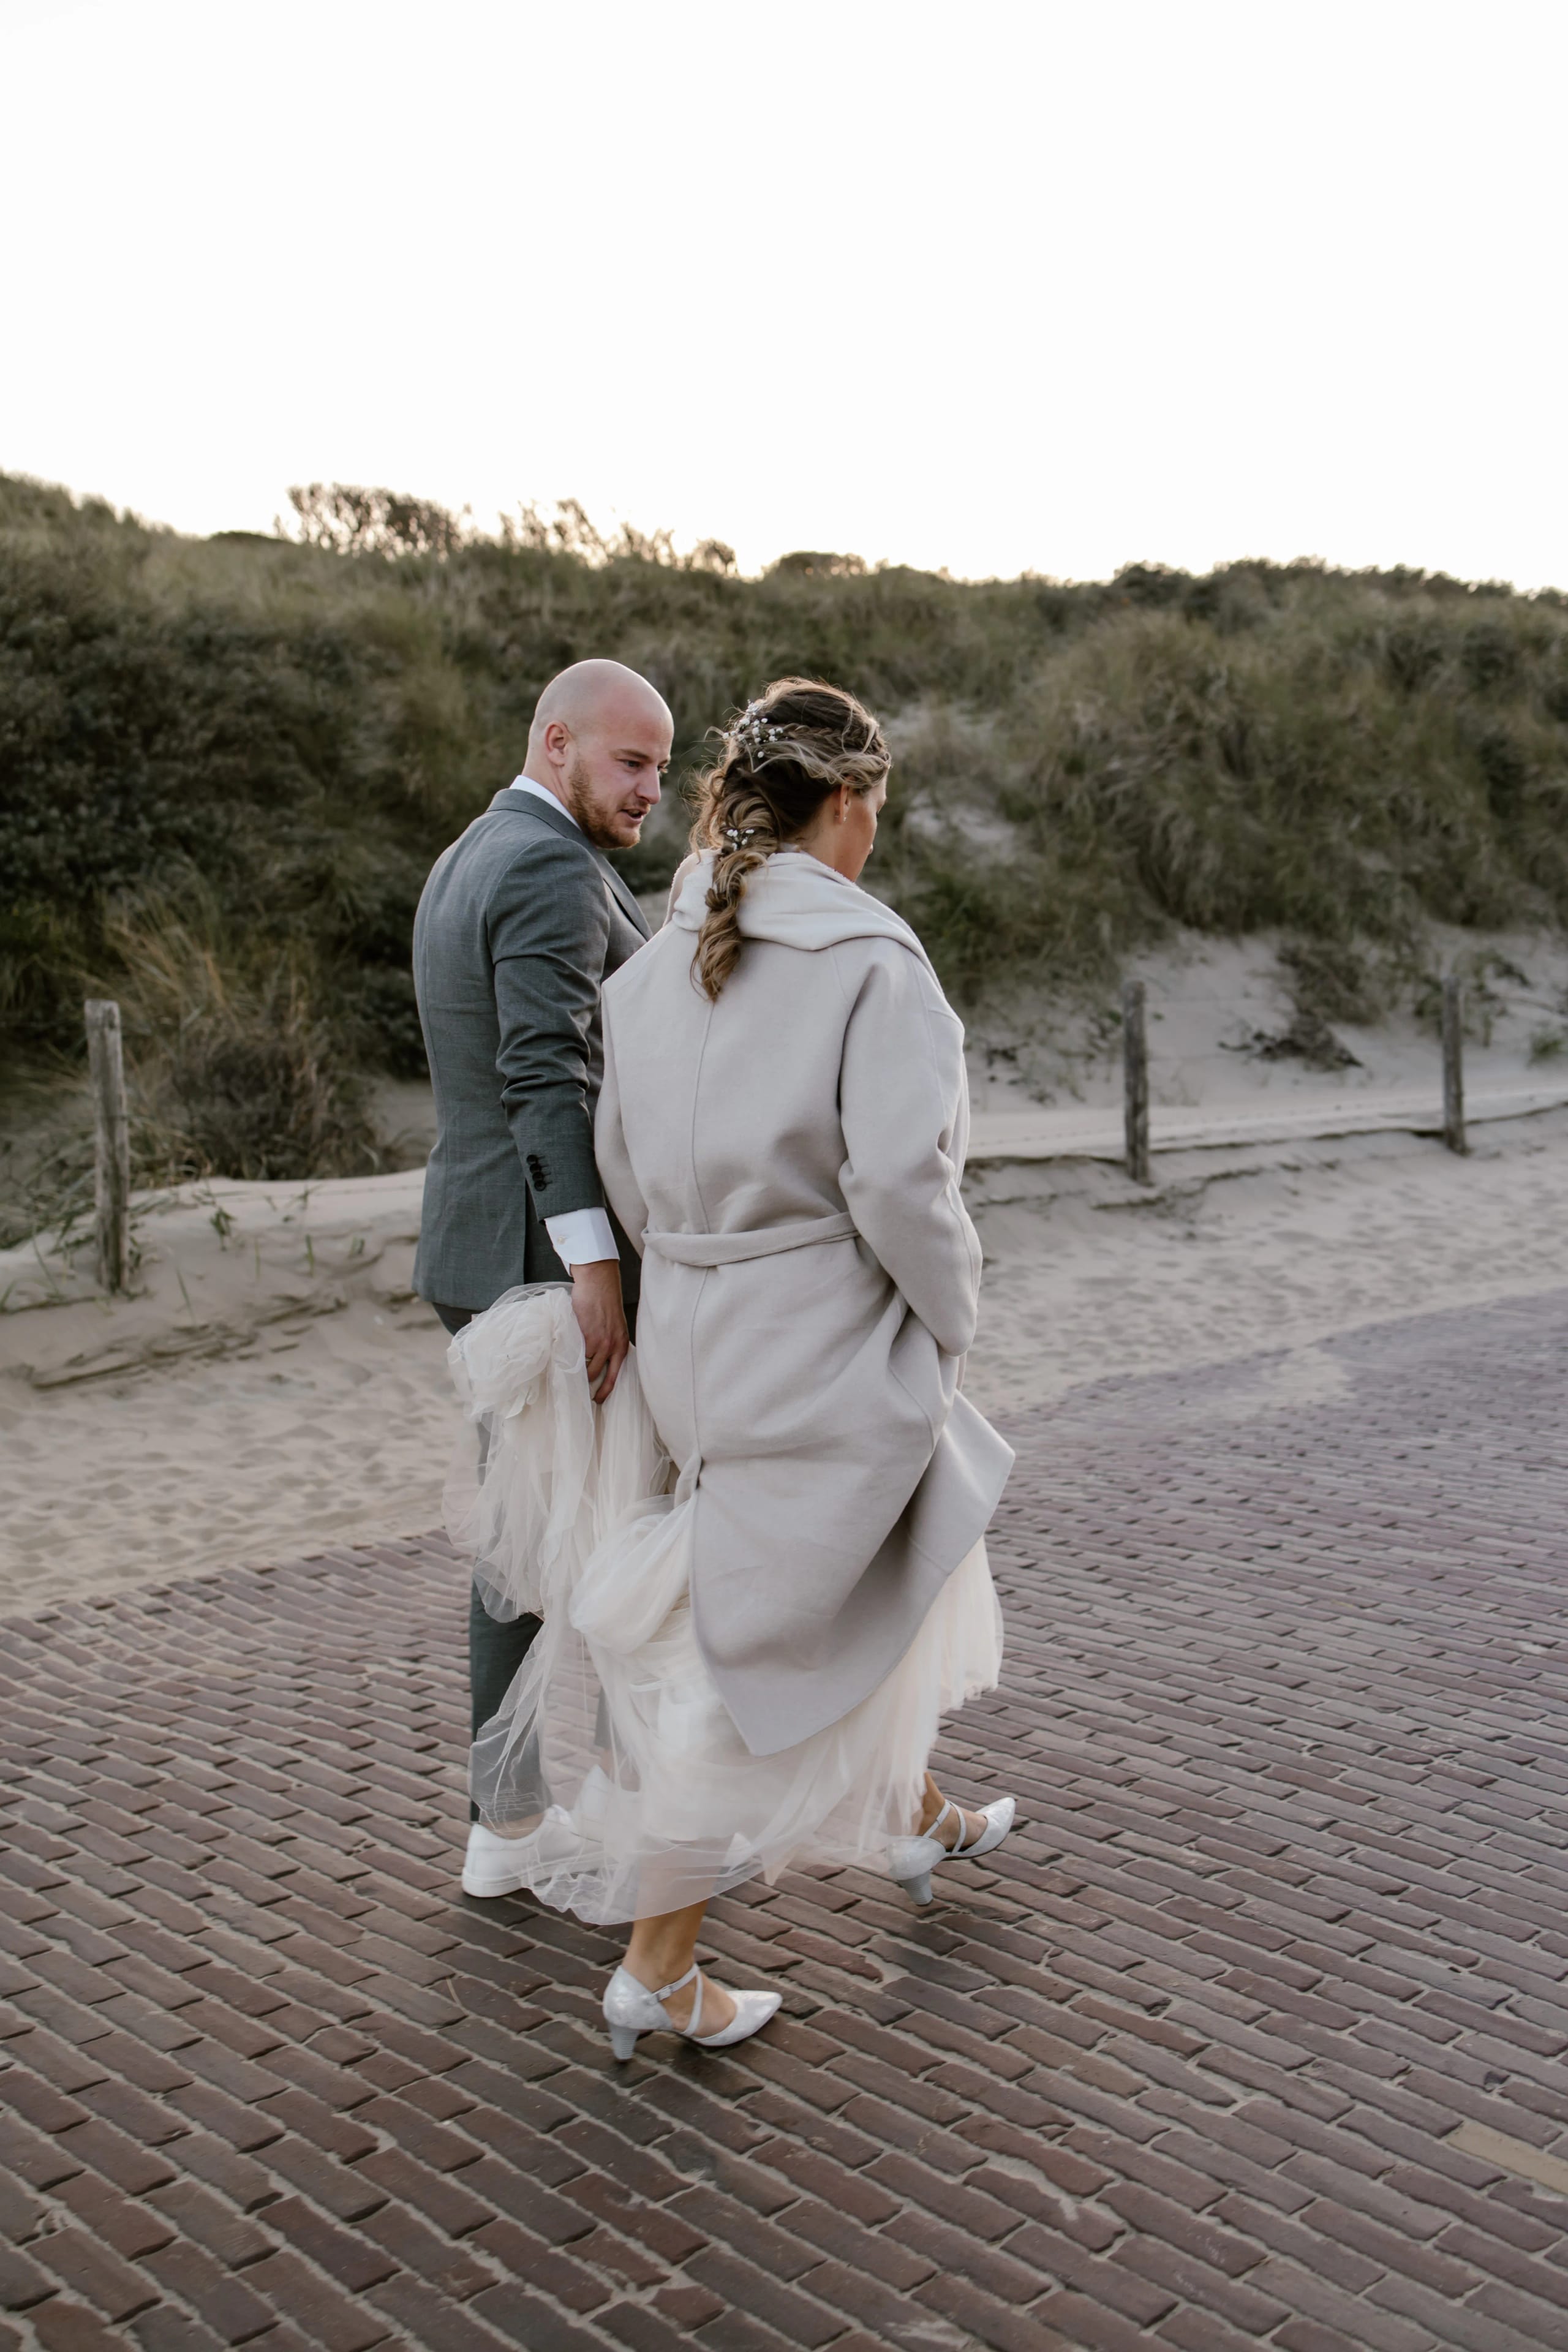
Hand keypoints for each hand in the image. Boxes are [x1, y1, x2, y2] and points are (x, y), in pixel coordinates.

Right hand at [571, 1259, 628, 1400]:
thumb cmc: (605, 1304)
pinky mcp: (587, 1336)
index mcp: (622, 1345)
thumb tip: (597, 1359)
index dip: (606, 1390)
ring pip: (585, 1366)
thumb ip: (609, 1343)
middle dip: (586, 1383)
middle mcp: (613, 1347)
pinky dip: (569, 1356)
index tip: (597, 1400)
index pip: (615, 1376)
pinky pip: (576, 1353)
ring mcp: (600, 1342)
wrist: (600, 1284)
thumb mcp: (614, 1327)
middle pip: (597, 1375)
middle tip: (578, 1388)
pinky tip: (564, 1356)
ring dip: (575, 1369)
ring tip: (568, 1371)